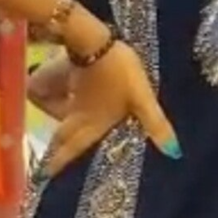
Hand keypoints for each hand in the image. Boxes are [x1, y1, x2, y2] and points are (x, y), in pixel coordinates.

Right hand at [45, 42, 179, 175]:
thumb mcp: (142, 99)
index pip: (73, 147)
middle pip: (61, 136)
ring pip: (56, 116)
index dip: (59, 162)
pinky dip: (53, 103)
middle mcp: (76, 113)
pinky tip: (61, 101)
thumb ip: (156, 124)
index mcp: (92, 123)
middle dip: (55, 150)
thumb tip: (173, 153)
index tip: (44, 176)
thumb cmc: (119, 72)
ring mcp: (68, 95)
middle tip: (45, 165)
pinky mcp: (65, 77)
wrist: (94, 41)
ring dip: (55, 128)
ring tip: (54, 138)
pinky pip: (54, 97)